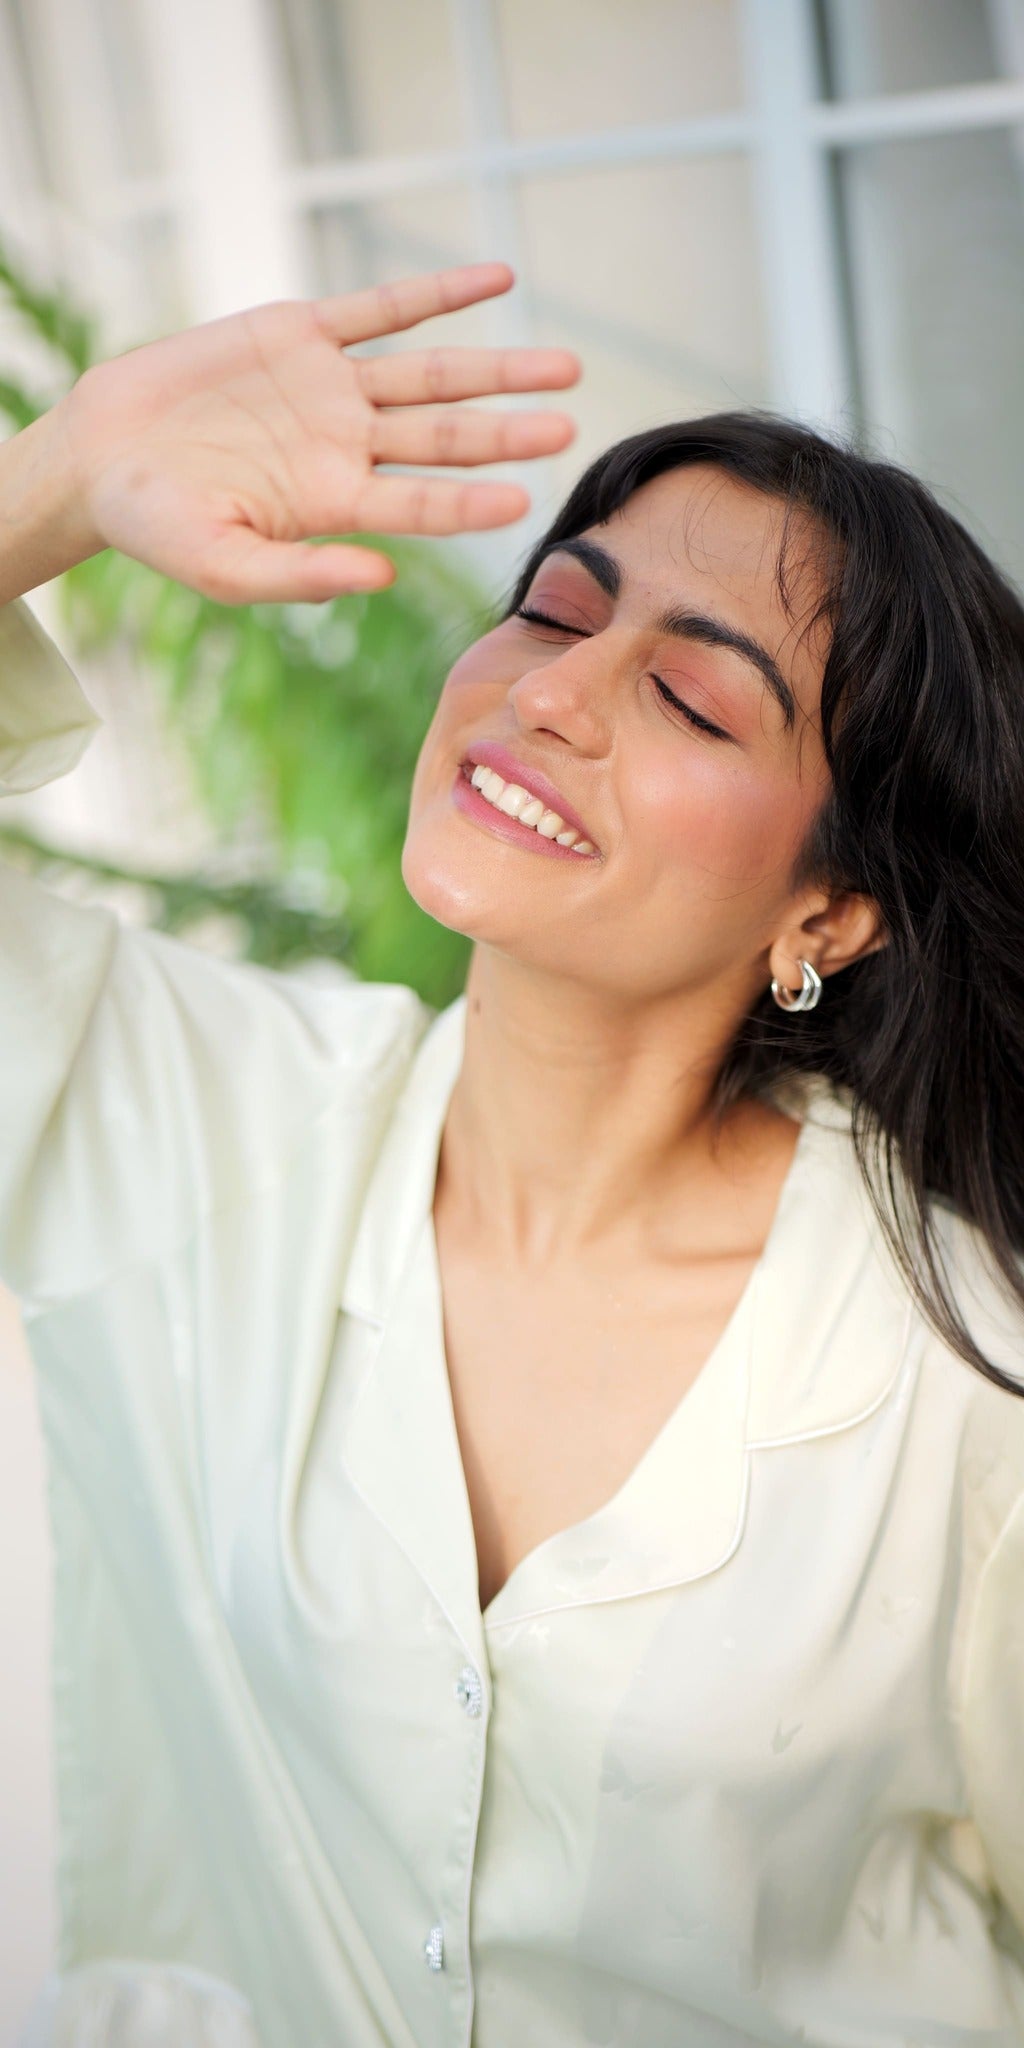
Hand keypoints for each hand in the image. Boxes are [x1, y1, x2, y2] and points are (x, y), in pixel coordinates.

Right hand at [50, 263, 579, 602]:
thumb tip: (385, 578)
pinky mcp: (303, 333)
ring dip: (497, 368)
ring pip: (433, 374)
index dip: (470, 501)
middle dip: (507, 431)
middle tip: (568, 426)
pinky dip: (438, 292)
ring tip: (563, 366)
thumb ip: (303, 576)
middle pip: (446, 436)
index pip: (423, 504)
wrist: (103, 454)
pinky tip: (498, 280)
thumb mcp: (225, 566)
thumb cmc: (160, 526)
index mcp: (338, 504)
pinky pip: (383, 307)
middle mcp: (350, 445)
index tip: (522, 498)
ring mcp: (333, 387)